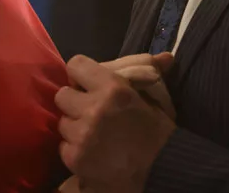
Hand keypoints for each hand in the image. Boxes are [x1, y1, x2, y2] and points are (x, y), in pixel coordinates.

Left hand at [55, 55, 176, 191]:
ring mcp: (82, 134)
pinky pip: (63, 145)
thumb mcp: (155, 99)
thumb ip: (149, 74)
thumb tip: (166, 57)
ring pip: (62, 121)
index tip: (88, 84)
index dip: (81, 74)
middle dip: (75, 102)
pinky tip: (92, 151)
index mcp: (113, 88)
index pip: (75, 65)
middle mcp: (93, 108)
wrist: (161, 171)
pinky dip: (74, 149)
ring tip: (93, 134)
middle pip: (63, 95)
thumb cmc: (158, 132)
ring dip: (74, 126)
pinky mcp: (75, 157)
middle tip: (90, 111)